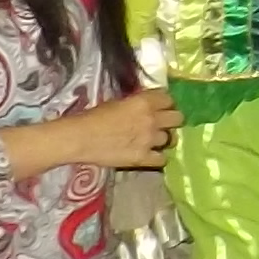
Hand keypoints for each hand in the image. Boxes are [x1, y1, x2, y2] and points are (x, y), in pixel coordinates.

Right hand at [57, 87, 178, 170]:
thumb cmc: (94, 116)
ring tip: (153, 141)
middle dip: (171, 120)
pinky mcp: (144, 158)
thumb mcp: (119, 102)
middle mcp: (152, 119)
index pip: (168, 98)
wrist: (81, 137)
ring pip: (171, 139)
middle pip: (177, 118)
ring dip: (163, 139)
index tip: (159, 107)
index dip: (165, 103)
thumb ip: (137, 103)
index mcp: (145, 102)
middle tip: (161, 124)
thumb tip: (146, 105)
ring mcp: (150, 140)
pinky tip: (150, 155)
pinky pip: (163, 159)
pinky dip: (158, 157)